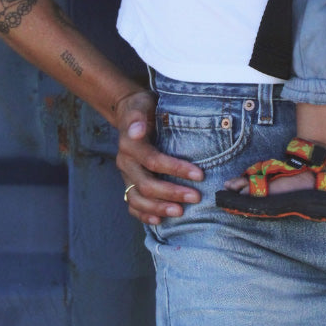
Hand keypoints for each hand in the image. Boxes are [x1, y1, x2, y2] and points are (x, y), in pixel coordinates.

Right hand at [115, 89, 203, 226]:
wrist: (129, 111)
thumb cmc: (142, 107)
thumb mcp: (141, 104)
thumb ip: (138, 116)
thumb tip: (136, 131)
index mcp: (130, 145)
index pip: (153, 161)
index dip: (176, 169)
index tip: (200, 175)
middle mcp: (125, 163)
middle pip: (146, 185)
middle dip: (172, 193)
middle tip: (196, 197)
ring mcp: (126, 175)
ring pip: (137, 199)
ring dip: (159, 208)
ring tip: (180, 212)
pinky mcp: (128, 183)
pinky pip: (132, 204)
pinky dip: (144, 215)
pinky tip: (159, 221)